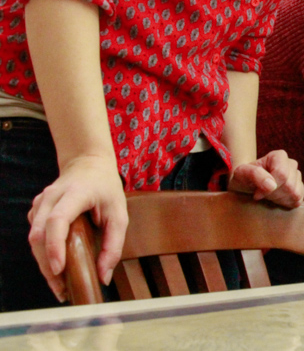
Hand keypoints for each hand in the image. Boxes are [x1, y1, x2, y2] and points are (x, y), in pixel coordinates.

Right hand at [27, 155, 127, 302]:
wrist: (88, 164)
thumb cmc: (105, 189)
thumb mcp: (119, 213)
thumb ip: (114, 244)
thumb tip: (103, 276)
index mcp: (75, 193)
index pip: (57, 220)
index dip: (55, 246)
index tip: (59, 269)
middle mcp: (51, 197)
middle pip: (39, 234)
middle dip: (47, 266)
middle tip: (62, 290)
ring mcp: (40, 203)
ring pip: (33, 238)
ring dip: (44, 264)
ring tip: (60, 286)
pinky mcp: (36, 210)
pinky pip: (35, 236)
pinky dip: (43, 255)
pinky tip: (56, 269)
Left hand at [228, 150, 303, 207]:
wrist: (246, 185)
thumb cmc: (243, 177)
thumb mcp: (242, 173)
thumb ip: (255, 175)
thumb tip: (272, 185)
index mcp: (279, 156)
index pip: (282, 174)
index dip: (269, 188)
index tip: (256, 194)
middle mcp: (291, 164)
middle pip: (289, 185)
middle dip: (273, 195)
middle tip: (261, 195)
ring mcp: (297, 176)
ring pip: (295, 193)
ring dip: (279, 200)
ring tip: (268, 196)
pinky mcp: (299, 189)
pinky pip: (299, 200)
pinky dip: (286, 203)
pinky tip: (276, 200)